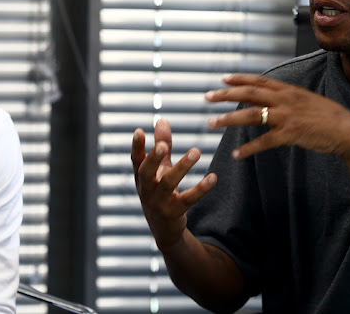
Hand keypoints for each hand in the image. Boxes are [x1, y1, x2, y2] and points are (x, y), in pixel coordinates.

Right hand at [131, 118, 216, 249]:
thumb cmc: (160, 191)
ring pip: (169, 183)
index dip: (136, 146)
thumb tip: (162, 119)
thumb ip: (162, 145)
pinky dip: (201, 189)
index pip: (136, 160)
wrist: (164, 229)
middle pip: (146, 172)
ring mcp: (159, 202)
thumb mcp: (160, 169)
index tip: (139, 131)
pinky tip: (213, 177)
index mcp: (141, 177)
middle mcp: (146, 189)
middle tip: (162, 145)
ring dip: (182, 167)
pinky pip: (189, 199)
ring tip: (196, 152)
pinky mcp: (174, 212)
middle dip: (153, 158)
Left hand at [205, 73, 349, 159]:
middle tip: (208, 97)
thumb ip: (289, 98)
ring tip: (212, 123)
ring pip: (251, 114)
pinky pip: (264, 141)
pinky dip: (248, 148)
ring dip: (229, 119)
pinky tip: (236, 154)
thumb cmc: (329, 117)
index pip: (258, 81)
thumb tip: (273, 99)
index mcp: (288, 90)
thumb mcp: (307, 100)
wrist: (348, 130)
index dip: (239, 79)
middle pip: (248, 93)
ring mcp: (286, 116)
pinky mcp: (290, 133)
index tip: (223, 79)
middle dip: (225, 94)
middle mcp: (285, 99)